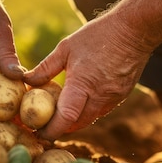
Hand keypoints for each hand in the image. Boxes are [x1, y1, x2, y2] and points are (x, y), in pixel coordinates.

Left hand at [24, 11, 151, 139]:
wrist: (135, 29)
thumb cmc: (98, 35)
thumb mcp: (65, 48)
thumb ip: (45, 68)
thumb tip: (26, 80)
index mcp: (83, 84)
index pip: (66, 118)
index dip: (51, 130)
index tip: (38, 133)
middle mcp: (100, 96)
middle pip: (77, 124)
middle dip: (60, 129)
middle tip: (43, 126)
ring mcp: (114, 98)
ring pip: (90, 119)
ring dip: (74, 121)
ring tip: (57, 116)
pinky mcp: (122, 95)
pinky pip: (101, 110)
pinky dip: (87, 111)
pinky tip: (78, 103)